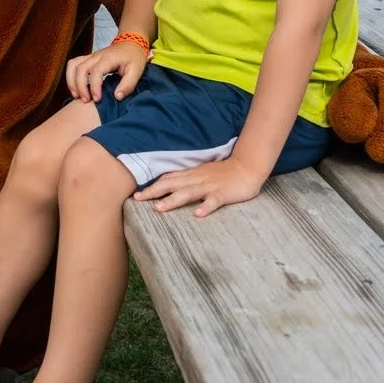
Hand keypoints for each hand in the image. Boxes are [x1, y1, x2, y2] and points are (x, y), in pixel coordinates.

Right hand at [65, 41, 148, 102]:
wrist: (131, 44)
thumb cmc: (134, 58)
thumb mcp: (137, 72)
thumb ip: (128, 85)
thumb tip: (117, 97)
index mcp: (109, 58)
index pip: (96, 71)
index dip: (94, 86)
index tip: (97, 99)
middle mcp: (96, 56)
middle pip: (81, 68)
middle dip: (80, 86)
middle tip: (86, 101)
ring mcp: (90, 56)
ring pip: (73, 65)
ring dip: (72, 81)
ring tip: (76, 96)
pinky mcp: (87, 59)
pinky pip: (73, 64)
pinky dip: (70, 76)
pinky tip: (75, 88)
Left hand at [135, 158, 265, 216]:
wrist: (246, 168)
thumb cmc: (224, 173)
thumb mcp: (201, 173)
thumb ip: (186, 178)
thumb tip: (168, 183)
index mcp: (191, 175)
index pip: (168, 179)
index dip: (152, 186)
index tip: (137, 194)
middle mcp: (197, 180)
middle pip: (172, 185)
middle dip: (154, 192)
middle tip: (138, 199)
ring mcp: (209, 187)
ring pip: (188, 193)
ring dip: (173, 200)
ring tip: (159, 208)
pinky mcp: (223, 194)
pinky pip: (213, 201)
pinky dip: (205, 207)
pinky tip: (197, 214)